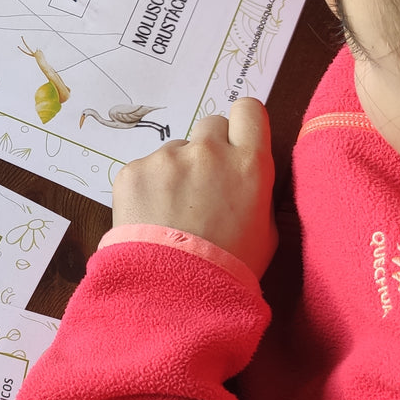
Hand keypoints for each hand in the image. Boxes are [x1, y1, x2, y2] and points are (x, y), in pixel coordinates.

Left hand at [111, 98, 277, 276]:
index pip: (248, 109)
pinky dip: (147, 188)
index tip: (236, 143)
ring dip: (175, 171)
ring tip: (172, 212)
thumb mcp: (267, 231)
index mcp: (249, 163)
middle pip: (210, 124)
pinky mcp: (132, 170)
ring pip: (174, 150)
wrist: (174, 289)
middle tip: (203, 184)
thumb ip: (259, 192)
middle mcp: (208, 151)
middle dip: (209, 148)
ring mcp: (166, 158)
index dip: (241, 125)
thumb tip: (247, 180)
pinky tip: (150, 217)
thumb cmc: (230, 266)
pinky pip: (144, 169)